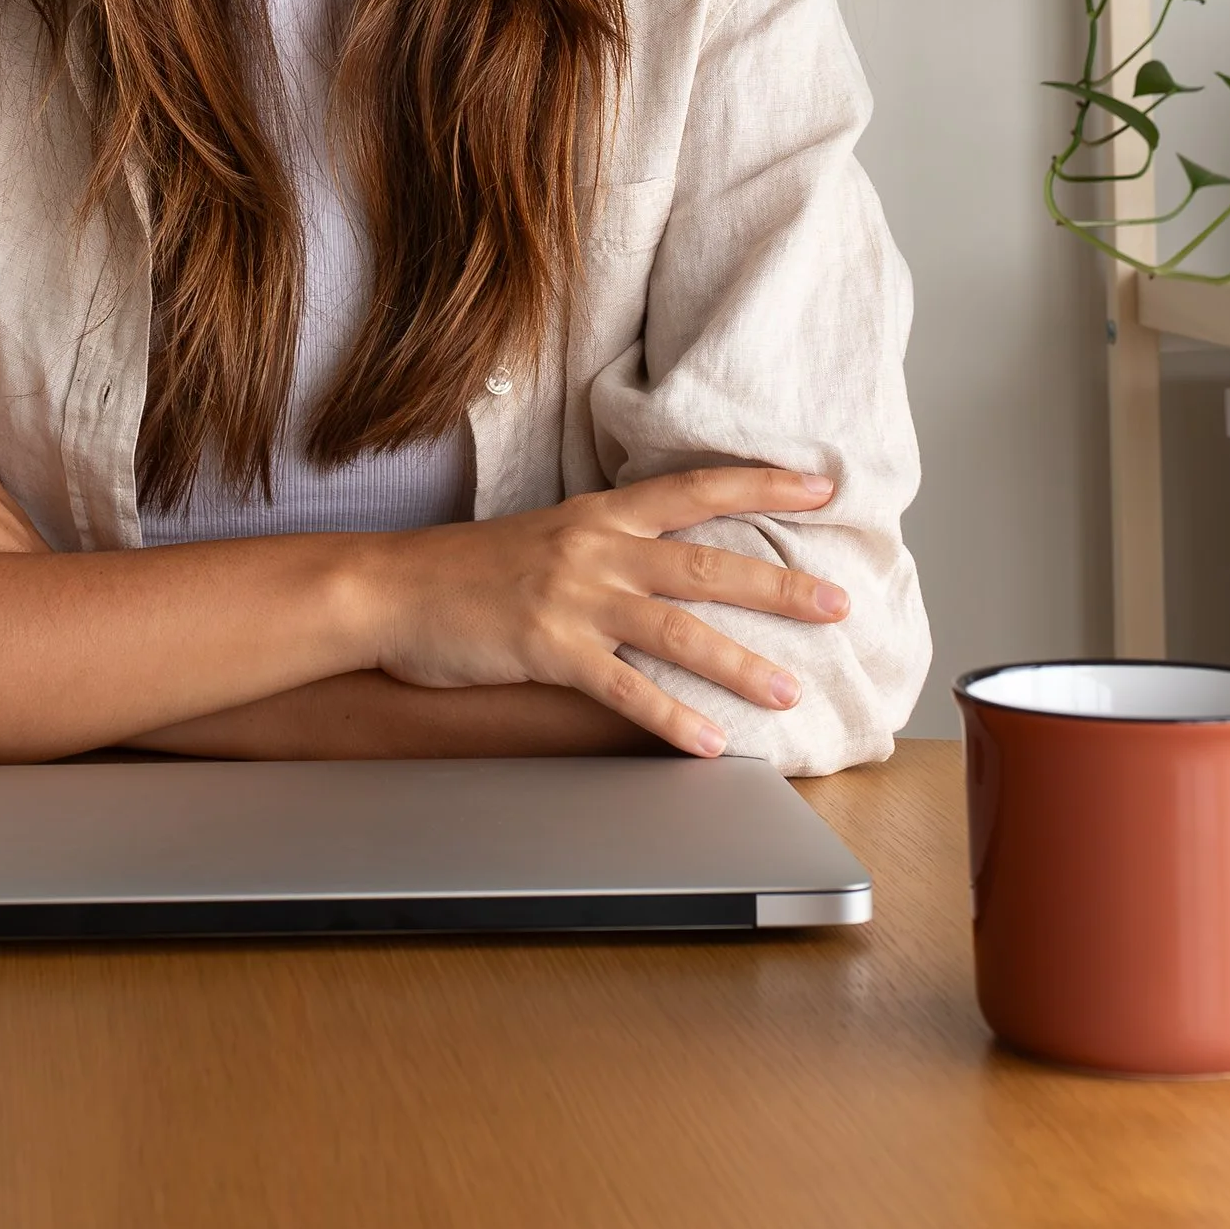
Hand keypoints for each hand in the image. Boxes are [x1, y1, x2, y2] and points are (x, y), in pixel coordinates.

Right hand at [351, 466, 845, 756]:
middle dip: (778, 586)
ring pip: (676, 629)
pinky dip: (670, 718)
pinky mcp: (547, 649)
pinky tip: (708, 742)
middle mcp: (596, 548)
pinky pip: (623, 689)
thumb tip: (667, 566)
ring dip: (739, 663)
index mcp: (599, 514)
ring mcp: (573, 598)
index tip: (821, 487)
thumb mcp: (547, 539)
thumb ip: (607, 547)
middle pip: (706, 564)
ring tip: (789, 691)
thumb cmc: (467, 570)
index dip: (761, 486)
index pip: (696, 489)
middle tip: (838, 604)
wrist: (391, 589)